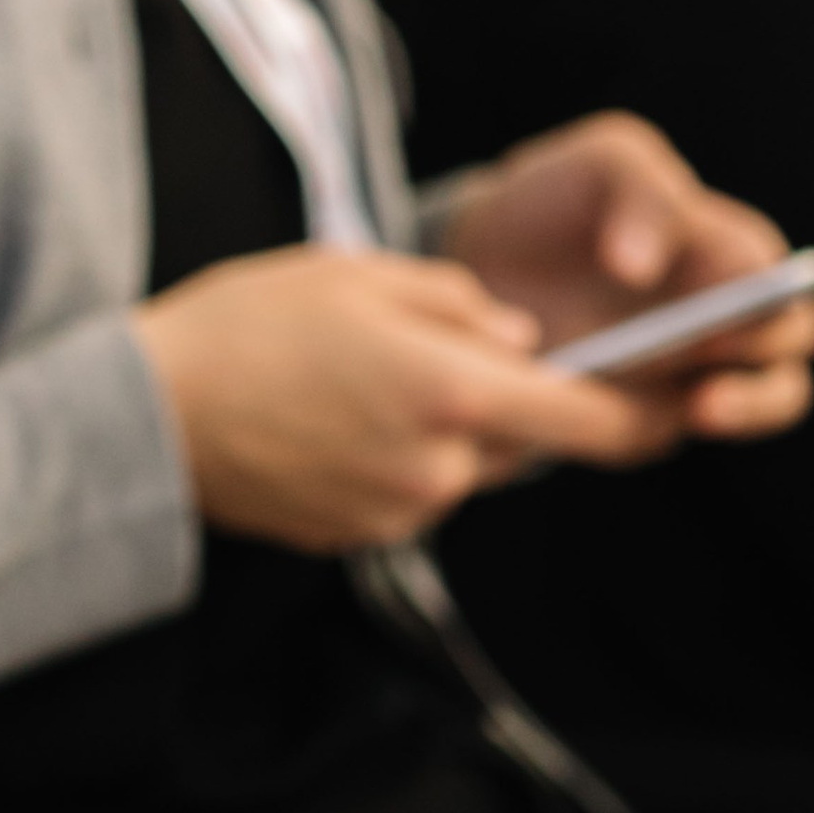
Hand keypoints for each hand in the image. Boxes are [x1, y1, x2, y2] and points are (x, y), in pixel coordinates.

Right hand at [133, 244, 705, 550]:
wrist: (143, 416)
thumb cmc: (244, 327)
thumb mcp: (357, 274)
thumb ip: (458, 303)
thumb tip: (518, 338)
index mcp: (454, 391)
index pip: (591, 422)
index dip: (642, 417)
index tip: (670, 406)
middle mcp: (441, 466)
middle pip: (519, 441)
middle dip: (502, 402)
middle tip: (426, 356)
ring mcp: (399, 511)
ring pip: (460, 466)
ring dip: (438, 429)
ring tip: (351, 382)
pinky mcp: (357, 538)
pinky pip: (407, 493)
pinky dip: (389, 459)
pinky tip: (323, 422)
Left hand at [438, 113, 813, 442]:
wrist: (480, 248)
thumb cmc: (561, 195)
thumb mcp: (602, 163)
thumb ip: (641, 191)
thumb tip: (641, 269)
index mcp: (729, 254)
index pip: (783, 293)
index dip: (769, 316)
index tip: (725, 328)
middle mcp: (722, 321)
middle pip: (781, 368)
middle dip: (761, 388)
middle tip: (711, 391)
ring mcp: (682, 374)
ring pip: (737, 413)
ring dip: (733, 417)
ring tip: (694, 411)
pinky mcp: (632, 416)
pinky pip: (649, 437)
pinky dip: (631, 433)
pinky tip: (592, 421)